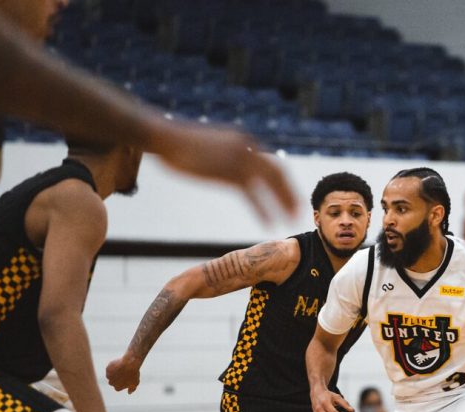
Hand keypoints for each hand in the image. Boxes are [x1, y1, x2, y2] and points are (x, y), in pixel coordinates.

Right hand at [105, 354, 141, 393]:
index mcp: (117, 388)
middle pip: (112, 381)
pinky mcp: (107, 369)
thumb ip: (132, 389)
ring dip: (114, 372)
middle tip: (124, 372)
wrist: (130, 363)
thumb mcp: (135, 383)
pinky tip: (119, 364)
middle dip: (117, 378)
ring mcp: (109, 376)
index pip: (118, 386)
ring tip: (122, 368)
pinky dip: (113, 367)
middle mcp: (111, 383)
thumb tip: (129, 393)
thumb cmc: (134, 374)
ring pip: (110, 375)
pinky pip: (109, 368)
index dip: (122, 382)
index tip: (126, 377)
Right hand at [153, 121, 299, 220]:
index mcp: (244, 140)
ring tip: (292, 220)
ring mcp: (238, 159)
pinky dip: (264, 210)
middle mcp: (247, 147)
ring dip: (284, 204)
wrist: (163, 135)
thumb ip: (227, 155)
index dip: (285, 183)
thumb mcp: (212, 146)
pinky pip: (252, 196)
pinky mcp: (227, 173)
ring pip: (271, 184)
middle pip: (279, 173)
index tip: (292, 197)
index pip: (273, 163)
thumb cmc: (181, 143)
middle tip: (300, 211)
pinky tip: (270, 224)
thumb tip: (230, 166)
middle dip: (291, 194)